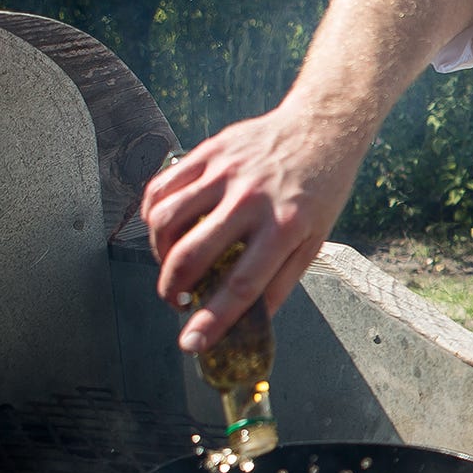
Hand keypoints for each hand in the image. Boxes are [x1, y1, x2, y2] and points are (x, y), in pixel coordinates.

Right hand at [140, 106, 369, 351]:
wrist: (320, 129)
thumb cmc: (320, 189)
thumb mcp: (315, 241)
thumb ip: (281, 282)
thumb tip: (252, 322)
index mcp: (285, 227)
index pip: (241, 284)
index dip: (212, 320)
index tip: (191, 343)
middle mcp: (251, 199)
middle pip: (192, 254)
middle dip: (172, 290)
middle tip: (175, 302)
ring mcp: (225, 173)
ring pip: (166, 219)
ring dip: (159, 253)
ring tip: (171, 266)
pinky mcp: (207, 153)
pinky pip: (162, 187)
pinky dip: (152, 215)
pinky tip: (163, 230)